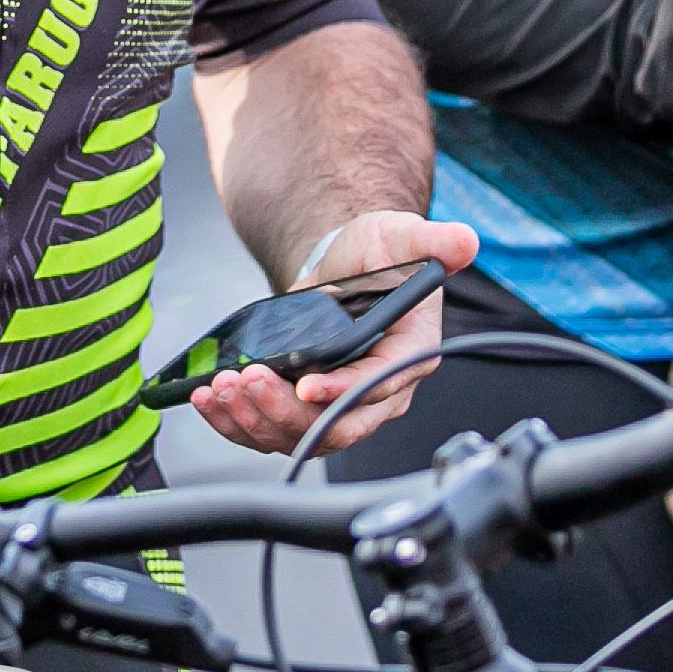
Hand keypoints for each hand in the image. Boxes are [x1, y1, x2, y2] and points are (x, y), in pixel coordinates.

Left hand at [191, 210, 478, 455]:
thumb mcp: (403, 236)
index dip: (341, 390)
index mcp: (409, 356)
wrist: (350, 264)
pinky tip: (210, 398)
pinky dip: (238, 422)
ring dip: (254, 419)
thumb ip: (432, 241)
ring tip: (221, 387)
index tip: (305, 383)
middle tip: (247, 380)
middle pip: (336, 427)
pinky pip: (273, 430)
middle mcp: (379, 392)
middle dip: (286, 412)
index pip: (377, 386)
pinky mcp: (306, 407)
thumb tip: (462, 241)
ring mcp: (340, 403)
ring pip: (300, 435)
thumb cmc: (379, 255)